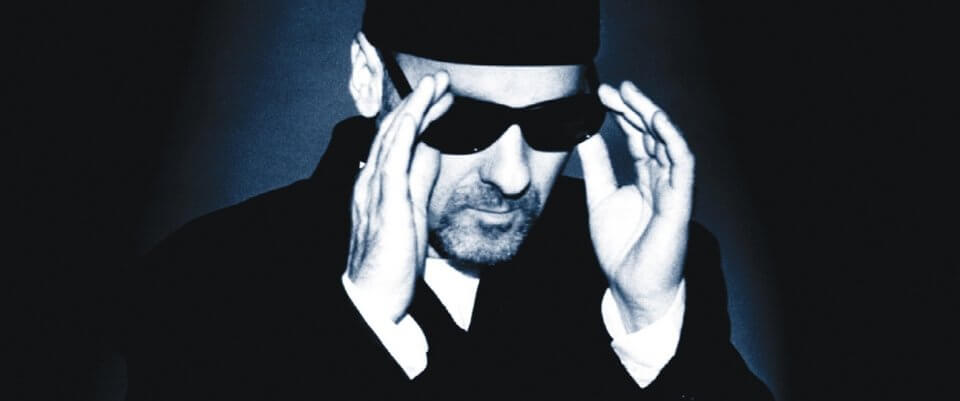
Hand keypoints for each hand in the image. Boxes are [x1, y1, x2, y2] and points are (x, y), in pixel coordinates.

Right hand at [347, 72, 452, 322]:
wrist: (375, 297)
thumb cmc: (392, 260)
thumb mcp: (413, 209)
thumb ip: (419, 178)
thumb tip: (432, 148)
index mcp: (377, 183)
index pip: (398, 139)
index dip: (419, 114)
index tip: (441, 97)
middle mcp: (370, 179)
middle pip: (394, 130)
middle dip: (418, 102)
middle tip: (440, 79)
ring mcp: (374, 188)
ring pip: (393, 136)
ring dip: (415, 106)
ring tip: (434, 84)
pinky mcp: (385, 201)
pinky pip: (394, 157)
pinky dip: (406, 131)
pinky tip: (419, 113)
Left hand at [577, 81, 694, 331]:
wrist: (630, 288)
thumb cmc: (621, 249)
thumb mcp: (600, 198)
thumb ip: (597, 167)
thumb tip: (584, 135)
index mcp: (646, 179)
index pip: (638, 137)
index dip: (623, 113)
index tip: (602, 94)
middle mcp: (663, 180)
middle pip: (653, 134)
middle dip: (635, 108)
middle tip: (615, 88)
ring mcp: (674, 189)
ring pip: (669, 143)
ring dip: (652, 116)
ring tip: (632, 96)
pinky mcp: (680, 203)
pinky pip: (683, 165)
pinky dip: (672, 140)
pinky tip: (656, 121)